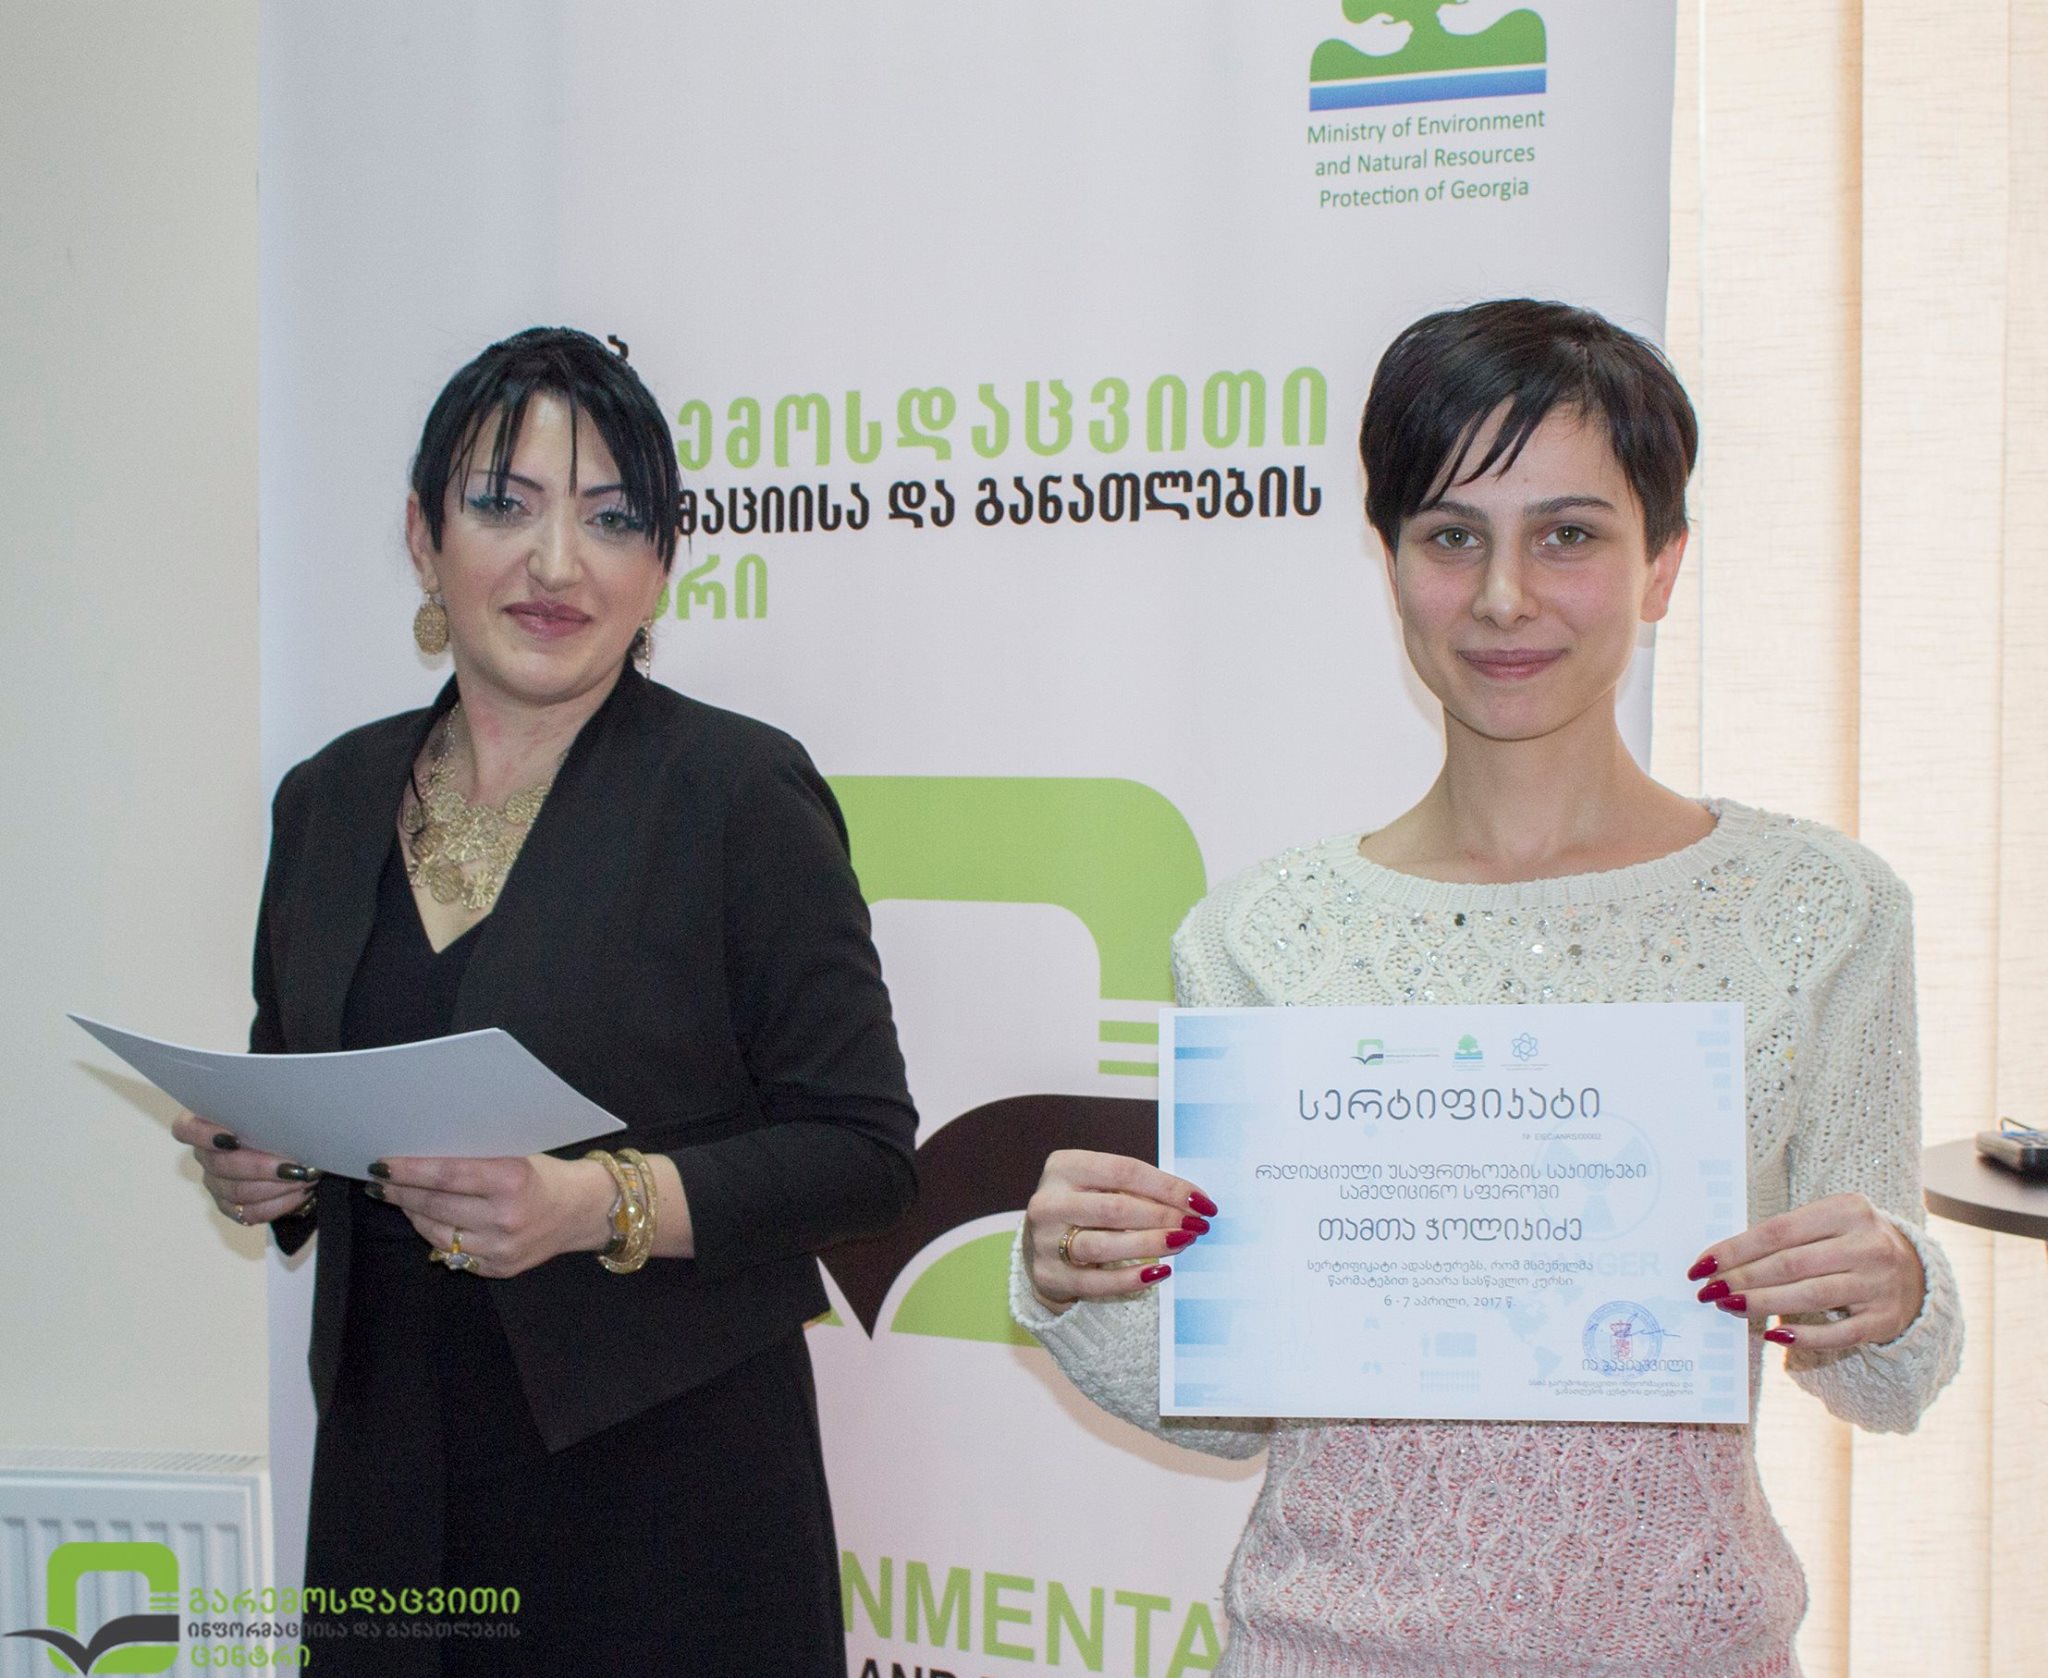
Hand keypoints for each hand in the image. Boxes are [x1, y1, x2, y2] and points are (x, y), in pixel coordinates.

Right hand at [172, 1112, 317, 1226]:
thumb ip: (268, 1109)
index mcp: (205, 1124)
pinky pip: (250, 1212)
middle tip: (294, 1165)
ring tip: (304, 1177)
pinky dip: (279, 1203)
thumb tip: (290, 1110)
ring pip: (238, 1192)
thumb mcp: (271, 1109)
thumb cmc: (277, 1120)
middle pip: (221, 1165)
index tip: (233, 1139)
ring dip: (276, 1186)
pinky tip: (300, 1192)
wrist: (291, 1148)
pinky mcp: (230, 1206)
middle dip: (261, 1167)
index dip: (204, 1136)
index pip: (186, 1129)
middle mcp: (206, 1155)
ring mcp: (216, 1183)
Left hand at [370, 1153, 614, 1278]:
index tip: (382, 1164)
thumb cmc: (544, 1174)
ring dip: (412, 1213)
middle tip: (380, 1181)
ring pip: (436, 1233)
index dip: (409, 1171)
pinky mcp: (499, 1269)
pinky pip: (452, 1253)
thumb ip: (475, 1158)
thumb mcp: (516, 1155)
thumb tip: (421, 1154)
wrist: (583, 1211)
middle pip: (435, 1205)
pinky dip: (434, 1233)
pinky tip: (426, 1219)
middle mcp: (505, 1218)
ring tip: (399, 1198)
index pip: (446, 1176)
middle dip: (401, 1192)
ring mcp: (501, 1248)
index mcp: (512, 1180)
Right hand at [1022, 1149, 1217, 1313]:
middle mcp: (1048, 1202)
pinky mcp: (1050, 1277)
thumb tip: (1192, 1202)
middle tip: (1196, 1226)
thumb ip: (1137, 1189)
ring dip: (1152, 1244)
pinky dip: (1132, 1279)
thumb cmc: (1084, 1209)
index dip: (1167, 1186)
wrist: (1040, 1247)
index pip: (1124, 1171)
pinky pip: (1097, 1282)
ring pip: (1105, 1245)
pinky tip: (1159, 1272)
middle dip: (1164, 1217)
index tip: (1200, 1201)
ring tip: (1182, 1242)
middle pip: (1116, 1208)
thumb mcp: (1100, 1186)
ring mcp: (1044, 1241)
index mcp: (1064, 1167)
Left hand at [1687, 1192, 1926, 1351]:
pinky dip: (1803, 1336)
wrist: (1915, 1272)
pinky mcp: (1885, 1319)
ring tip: (1727, 1306)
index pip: (1778, 1231)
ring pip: (1809, 1296)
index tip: (1702, 1264)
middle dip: (1741, 1278)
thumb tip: (1722, 1261)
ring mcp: (1880, 1283)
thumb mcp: (1825, 1224)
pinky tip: (1772, 1333)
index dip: (1735, 1249)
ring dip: (1761, 1303)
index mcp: (1848, 1210)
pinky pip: (1837, 1333)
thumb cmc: (1849, 1244)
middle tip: (1708, 1290)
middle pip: (1789, 1264)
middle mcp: (1868, 1244)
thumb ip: (1784, 1237)